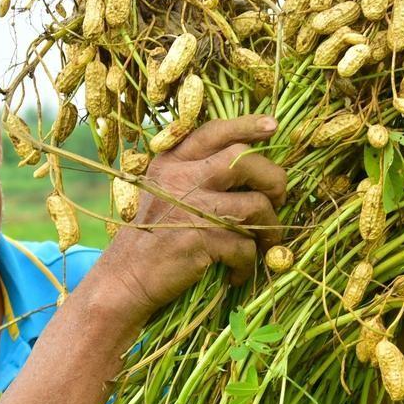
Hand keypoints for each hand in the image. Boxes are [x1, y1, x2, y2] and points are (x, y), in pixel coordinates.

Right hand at [85, 114, 286, 323]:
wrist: (125, 277)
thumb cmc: (152, 235)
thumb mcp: (164, 191)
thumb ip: (195, 172)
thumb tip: (250, 163)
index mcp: (172, 162)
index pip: (214, 131)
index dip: (247, 125)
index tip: (272, 127)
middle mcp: (180, 178)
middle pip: (244, 159)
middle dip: (273, 179)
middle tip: (278, 198)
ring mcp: (190, 208)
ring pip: (254, 204)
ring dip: (270, 226)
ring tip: (265, 242)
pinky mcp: (200, 241)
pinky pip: (245, 246)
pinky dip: (248, 263)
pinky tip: (238, 272)